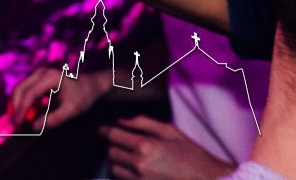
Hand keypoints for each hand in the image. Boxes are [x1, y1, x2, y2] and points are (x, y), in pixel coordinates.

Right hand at [9, 67, 108, 131]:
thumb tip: (33, 127)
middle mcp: (41, 72)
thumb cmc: (83, 97)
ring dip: (17, 104)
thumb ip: (54, 119)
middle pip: (20, 89)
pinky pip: (25, 89)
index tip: (17, 124)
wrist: (90, 86)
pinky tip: (24, 113)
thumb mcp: (72, 111)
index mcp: (49, 77)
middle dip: (15, 107)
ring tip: (17, 120)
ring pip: (20, 88)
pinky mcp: (38, 78)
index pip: (29, 94)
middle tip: (14, 124)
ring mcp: (38, 73)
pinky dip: (22, 101)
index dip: (21, 110)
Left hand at [100, 116, 233, 179]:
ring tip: (126, 156)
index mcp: (145, 146)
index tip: (102, 130)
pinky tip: (134, 170)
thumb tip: (121, 120)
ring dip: (116, 161)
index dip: (104, 131)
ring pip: (114, 169)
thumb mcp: (170, 131)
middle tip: (118, 142)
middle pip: (110, 153)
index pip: (113, 136)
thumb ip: (143, 123)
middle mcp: (139, 164)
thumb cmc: (192, 155)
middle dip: (111, 145)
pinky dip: (124, 174)